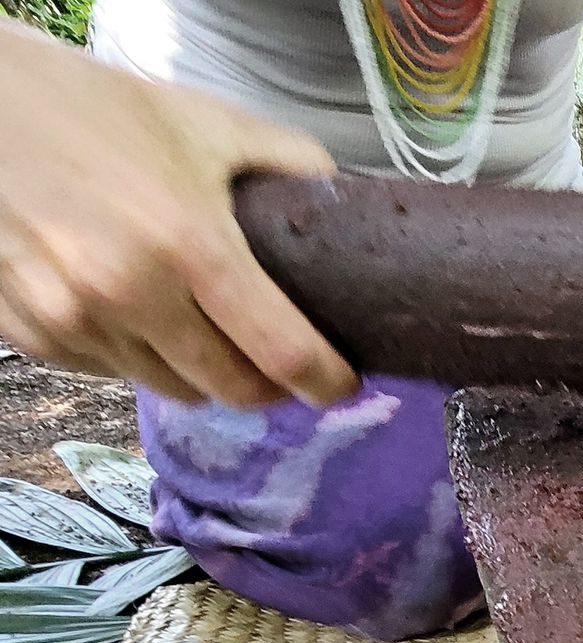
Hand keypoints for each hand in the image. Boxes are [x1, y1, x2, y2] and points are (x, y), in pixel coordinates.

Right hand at [0, 21, 357, 404]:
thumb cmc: (97, 110)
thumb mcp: (206, 124)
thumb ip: (288, 163)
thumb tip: (346, 203)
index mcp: (190, 245)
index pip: (283, 352)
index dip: (324, 381)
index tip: (341, 384)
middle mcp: (131, 294)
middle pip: (230, 389)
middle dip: (267, 385)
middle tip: (278, 362)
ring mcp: (75, 320)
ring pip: (171, 387)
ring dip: (200, 372)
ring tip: (207, 330)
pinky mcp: (33, 332)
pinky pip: (112, 372)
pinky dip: (137, 355)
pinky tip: (138, 312)